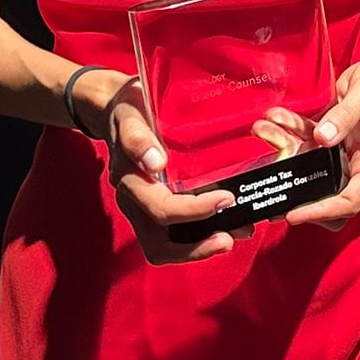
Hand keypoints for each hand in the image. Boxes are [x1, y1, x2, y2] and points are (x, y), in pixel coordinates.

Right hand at [96, 73, 252, 264]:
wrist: (121, 110)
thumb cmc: (128, 110)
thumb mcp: (130, 113)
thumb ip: (137, 137)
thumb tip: (156, 162)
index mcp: (130, 182)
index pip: (161, 210)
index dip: (194, 211)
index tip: (226, 199)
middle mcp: (135, 202)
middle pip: (160, 246)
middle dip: (195, 249)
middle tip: (229, 239)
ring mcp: (145, 209)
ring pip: (168, 246)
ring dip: (201, 247)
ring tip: (238, 233)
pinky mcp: (158, 206)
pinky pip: (177, 234)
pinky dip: (201, 235)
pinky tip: (229, 223)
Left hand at [273, 43, 359, 232]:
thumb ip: (344, 116)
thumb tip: (322, 138)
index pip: (350, 200)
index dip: (321, 211)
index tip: (294, 214)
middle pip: (328, 194)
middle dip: (297, 190)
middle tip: (271, 188)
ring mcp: (346, 152)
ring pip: (311, 165)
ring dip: (285, 149)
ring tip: (263, 129)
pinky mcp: (335, 138)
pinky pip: (308, 142)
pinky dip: (291, 130)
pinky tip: (275, 117)